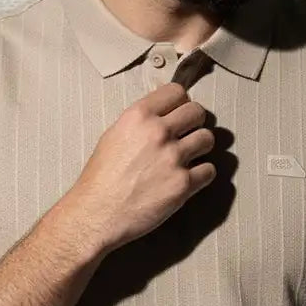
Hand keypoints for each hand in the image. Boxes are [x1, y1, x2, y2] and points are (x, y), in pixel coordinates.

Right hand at [67, 82, 215, 252]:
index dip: (180, 103)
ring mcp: (173, 158)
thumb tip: (162, 116)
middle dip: (195, 122)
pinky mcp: (183, 184)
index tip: (178, 113)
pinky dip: (202, 175)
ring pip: (208, 139)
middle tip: (187, 135)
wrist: (96, 214)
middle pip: (197, 111)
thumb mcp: (113, 136)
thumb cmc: (100, 178)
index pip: (176, 91)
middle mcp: (158, 132)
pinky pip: (209, 170)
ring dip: (201, 147)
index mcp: (138, 116)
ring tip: (189, 157)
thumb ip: (140, 123)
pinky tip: (189, 178)